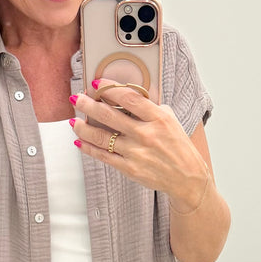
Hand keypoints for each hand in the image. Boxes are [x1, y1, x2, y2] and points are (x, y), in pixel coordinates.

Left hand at [70, 78, 209, 208]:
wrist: (187, 177)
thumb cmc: (178, 146)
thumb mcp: (170, 120)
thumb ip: (151, 108)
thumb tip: (127, 96)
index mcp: (158, 118)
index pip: (129, 98)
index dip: (109, 88)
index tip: (96, 84)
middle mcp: (146, 134)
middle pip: (109, 115)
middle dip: (88, 105)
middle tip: (76, 98)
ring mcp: (136, 152)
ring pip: (101, 137)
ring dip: (83, 127)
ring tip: (74, 121)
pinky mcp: (129, 168)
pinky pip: (103, 156)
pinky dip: (89, 148)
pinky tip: (80, 141)